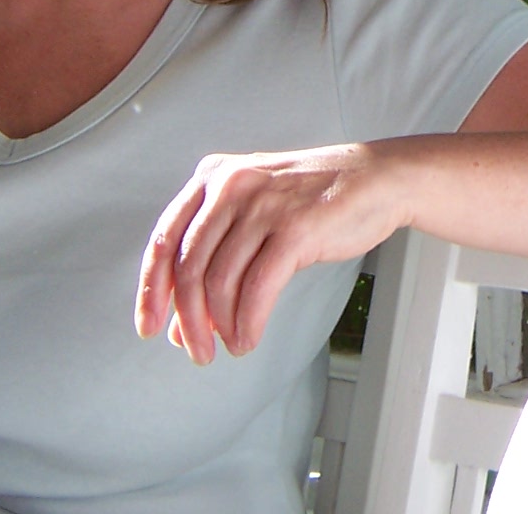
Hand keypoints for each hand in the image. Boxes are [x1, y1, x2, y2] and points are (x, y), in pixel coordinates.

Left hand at [134, 143, 410, 364]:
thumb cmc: (316, 198)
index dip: (151, 291)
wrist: (378, 179)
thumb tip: (182, 323)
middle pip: (188, 267)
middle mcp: (232, 185)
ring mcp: (263, 205)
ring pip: (219, 282)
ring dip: (220, 326)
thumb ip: (217, 257)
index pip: (164, 240)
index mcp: (214, 177)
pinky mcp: (294, 227)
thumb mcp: (256, 213)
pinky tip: (248, 338)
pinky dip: (247, 322)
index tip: (149, 327)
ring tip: (230, 345)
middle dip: (188, 320)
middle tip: (197, 350)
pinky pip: (257, 289)